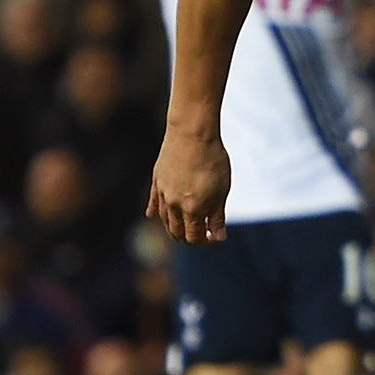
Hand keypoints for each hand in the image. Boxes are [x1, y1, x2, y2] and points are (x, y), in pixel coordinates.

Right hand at [148, 126, 231, 244]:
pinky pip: (153, 202)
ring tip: (185, 225)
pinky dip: (154, 211)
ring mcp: (162, 192)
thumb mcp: (222, 190)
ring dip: (174, 227)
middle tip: (201, 234)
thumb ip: (217, 216)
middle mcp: (172, 205)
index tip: (214, 237)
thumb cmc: (213, 159)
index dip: (204, 241)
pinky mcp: (156, 180)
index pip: (193, 237)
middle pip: (177, 232)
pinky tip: (153, 216)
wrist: (192, 132)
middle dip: (189, 238)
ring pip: (164, 220)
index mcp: (191, 209)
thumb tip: (219, 238)